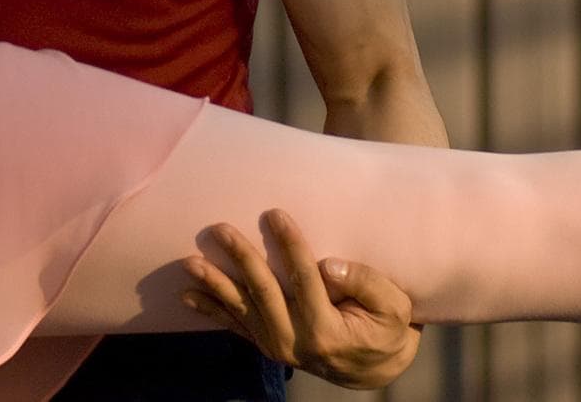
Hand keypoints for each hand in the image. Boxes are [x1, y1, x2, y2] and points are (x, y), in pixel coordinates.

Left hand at [182, 209, 419, 390]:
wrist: (373, 367)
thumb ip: (364, 283)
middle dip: (241, 258)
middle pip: (264, 292)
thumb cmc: (385, 327)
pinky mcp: (267, 345)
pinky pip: (235, 326)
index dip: (290, 246)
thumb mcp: (393, 307)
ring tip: (189, 262)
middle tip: (220, 229)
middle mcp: (296, 341)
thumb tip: (327, 264)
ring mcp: (278, 345)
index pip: (305, 280)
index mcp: (327, 330)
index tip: (275, 214)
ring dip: (214, 284)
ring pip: (242, 310)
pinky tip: (187, 295)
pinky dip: (211, 311)